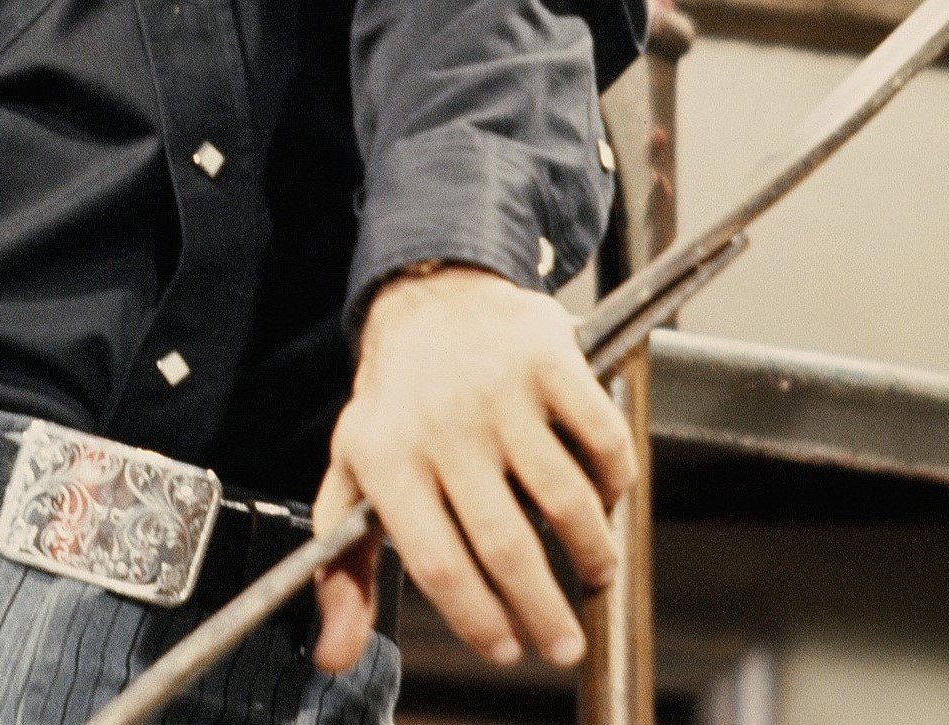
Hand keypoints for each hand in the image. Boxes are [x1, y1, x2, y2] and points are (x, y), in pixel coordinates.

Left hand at [309, 263, 636, 675]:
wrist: (428, 295)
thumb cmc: (395, 404)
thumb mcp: (352, 475)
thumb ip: (344, 568)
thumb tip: (333, 654)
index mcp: (385, 454)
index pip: (435, 560)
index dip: (476, 618)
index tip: (506, 649)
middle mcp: (441, 420)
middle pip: (504, 543)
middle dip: (543, 610)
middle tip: (563, 642)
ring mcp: (499, 387)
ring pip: (565, 499)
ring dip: (591, 553)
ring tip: (593, 572)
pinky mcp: (550, 358)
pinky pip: (603, 440)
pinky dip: (615, 483)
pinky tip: (604, 496)